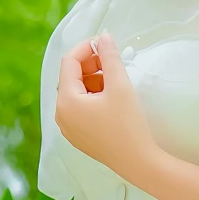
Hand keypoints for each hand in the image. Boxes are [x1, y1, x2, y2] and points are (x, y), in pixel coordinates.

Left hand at [53, 33, 157, 184]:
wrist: (138, 162)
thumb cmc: (128, 124)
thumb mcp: (119, 85)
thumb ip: (109, 57)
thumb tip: (103, 37)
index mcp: (66, 101)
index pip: (69, 62)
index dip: (86, 47)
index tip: (104, 43)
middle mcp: (61, 115)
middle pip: (70, 77)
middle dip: (89, 64)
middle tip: (111, 61)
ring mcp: (68, 127)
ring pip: (75, 92)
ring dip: (92, 80)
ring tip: (114, 80)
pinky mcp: (78, 135)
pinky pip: (79, 107)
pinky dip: (92, 96)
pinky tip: (111, 97)